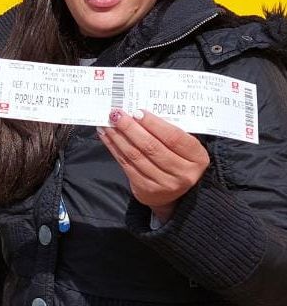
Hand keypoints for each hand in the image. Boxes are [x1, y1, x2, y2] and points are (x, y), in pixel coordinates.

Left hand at [98, 109, 210, 223]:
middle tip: (116, 114)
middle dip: (131, 128)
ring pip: (136, 155)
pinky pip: (126, 164)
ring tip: (107, 123)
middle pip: (151, 146)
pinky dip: (114, 148)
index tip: (137, 112)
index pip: (174, 137)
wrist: (176, 193)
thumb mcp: (185, 147)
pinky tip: (107, 137)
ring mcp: (164, 183)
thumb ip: (170, 132)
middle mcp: (183, 173)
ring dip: (118, 137)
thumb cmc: (179, 159)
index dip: (154, 124)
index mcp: (197, 158)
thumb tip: (140, 113)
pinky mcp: (145, 189)